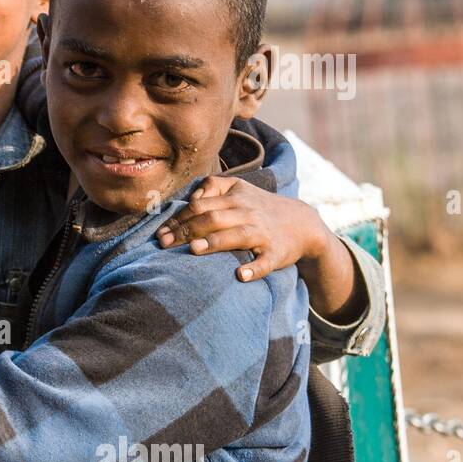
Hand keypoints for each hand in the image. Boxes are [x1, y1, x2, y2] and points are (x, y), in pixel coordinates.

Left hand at [155, 175, 329, 281]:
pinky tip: (241, 276)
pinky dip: (254, 269)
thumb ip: (213, 186)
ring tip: (194, 249)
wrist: (303, 223)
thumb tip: (190, 197)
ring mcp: (263, 233)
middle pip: (212, 218)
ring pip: (236, 235)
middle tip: (164, 243)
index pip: (200, 205)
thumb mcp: (239, 189)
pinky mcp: (276, 253)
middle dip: (186, 230)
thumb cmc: (260, 207)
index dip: (178, 218)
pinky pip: (265, 262)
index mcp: (236, 197)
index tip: (160, 232)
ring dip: (215, 242)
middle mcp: (248, 212)